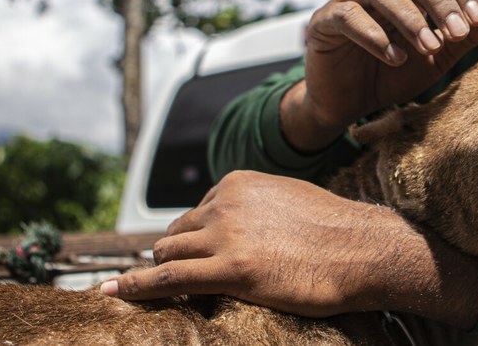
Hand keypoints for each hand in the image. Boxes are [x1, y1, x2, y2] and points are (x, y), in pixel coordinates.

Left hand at [102, 171, 477, 325]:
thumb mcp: (288, 200)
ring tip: (155, 293)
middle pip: (175, 234)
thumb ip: (256, 207)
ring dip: (161, 274)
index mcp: (238, 183)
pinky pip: (166, 280)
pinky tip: (114, 293)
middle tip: (178, 279)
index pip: (195, 212)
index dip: (191, 240)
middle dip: (173, 257)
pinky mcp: (231, 271)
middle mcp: (225, 203)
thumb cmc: (335, 231)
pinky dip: (135, 287)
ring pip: (166, 255)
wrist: (364, 249)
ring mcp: (226, 236)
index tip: (189, 257)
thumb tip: (241, 224)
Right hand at [284, 0, 477, 151]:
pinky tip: (395, 58)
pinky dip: (374, 35)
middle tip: (459, 32)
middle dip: (439, 0)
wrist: (349, 102)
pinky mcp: (324, 21)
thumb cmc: (395, 71)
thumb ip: (469, 32)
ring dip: (408, 15)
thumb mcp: (439, 55)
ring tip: (429, 46)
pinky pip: (348, 16)